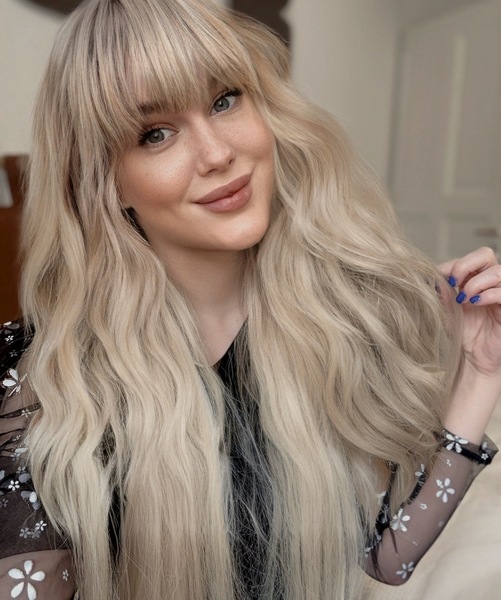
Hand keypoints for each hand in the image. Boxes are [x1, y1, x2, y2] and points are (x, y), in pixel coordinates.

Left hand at [439, 246, 500, 377]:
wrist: (473, 359)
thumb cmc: (461, 334)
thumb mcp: (446, 311)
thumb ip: (441, 294)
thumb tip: (430, 279)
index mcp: (473, 279)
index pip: (466, 259)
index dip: (451, 265)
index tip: (437, 279)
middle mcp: (489, 283)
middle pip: (485, 255)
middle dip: (465, 265)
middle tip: (453, 282)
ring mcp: (500, 294)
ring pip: (498, 271)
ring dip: (476, 281)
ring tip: (464, 298)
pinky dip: (489, 294)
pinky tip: (475, 303)